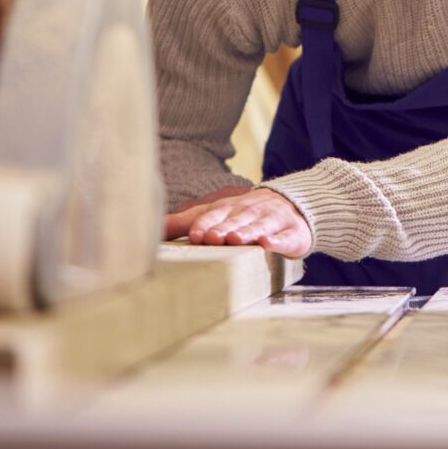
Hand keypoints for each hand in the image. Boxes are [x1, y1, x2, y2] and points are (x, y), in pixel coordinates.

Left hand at [163, 187, 311, 257]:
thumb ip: (187, 222)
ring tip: (237, 239)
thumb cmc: (246, 215)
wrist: (294, 204)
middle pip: (237, 219)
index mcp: (231, 208)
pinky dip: (278, 241)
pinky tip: (269, 244)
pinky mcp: (293, 233)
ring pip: (260, 225)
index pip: (216, 214)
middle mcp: (252, 211)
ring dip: (248, 231)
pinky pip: (286, 237)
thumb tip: (153, 228)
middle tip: (213, 238)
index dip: (205, 224)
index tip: (195, 235)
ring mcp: (273, 221)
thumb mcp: (217, 214)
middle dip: (225, 228)